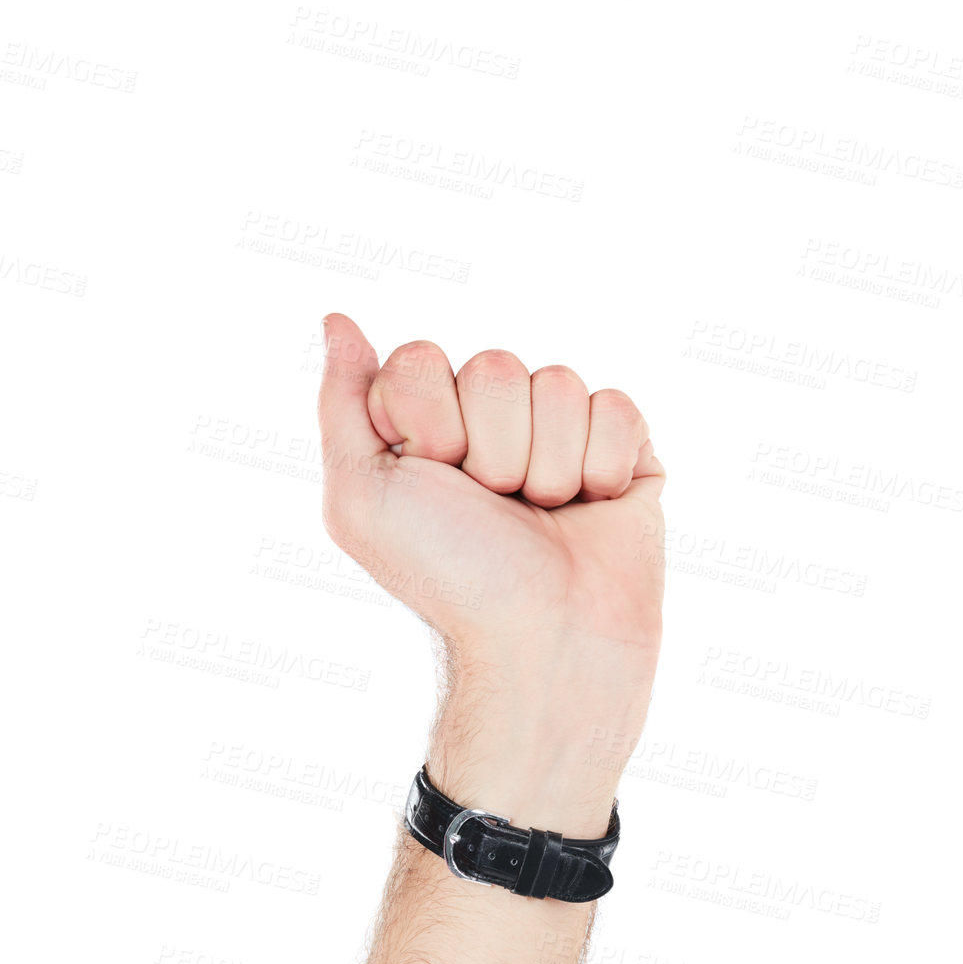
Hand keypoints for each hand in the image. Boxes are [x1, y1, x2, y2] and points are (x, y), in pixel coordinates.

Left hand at [317, 312, 666, 833]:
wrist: (545, 641)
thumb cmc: (452, 579)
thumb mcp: (361, 498)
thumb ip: (341, 404)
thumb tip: (338, 322)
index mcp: (426, 429)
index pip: (421, 358)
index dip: (430, 422)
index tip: (435, 483)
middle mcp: (491, 427)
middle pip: (494, 365)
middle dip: (493, 448)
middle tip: (496, 509)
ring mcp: (559, 437)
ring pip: (558, 382)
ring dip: (548, 465)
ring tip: (544, 518)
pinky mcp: (624, 452)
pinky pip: (616, 406)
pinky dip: (602, 467)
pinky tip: (591, 510)